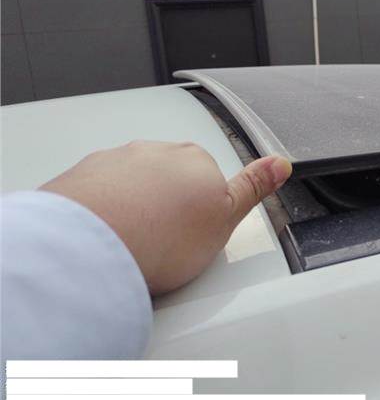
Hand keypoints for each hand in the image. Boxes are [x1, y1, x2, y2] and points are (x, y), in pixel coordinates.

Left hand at [40, 141, 291, 295]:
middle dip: (166, 204)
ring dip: (132, 208)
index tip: (194, 230)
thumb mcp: (227, 217)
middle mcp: (153, 152)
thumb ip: (253, 187)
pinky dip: (100, 214)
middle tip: (167, 243)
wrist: (96, 246)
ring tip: (135, 246)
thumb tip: (280, 163)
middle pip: (167, 178)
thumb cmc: (163, 235)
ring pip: (130, 186)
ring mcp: (114, 163)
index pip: (207, 176)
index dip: (202, 208)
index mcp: (194, 158)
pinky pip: (96, 195)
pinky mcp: (78, 179)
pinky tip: (106, 241)